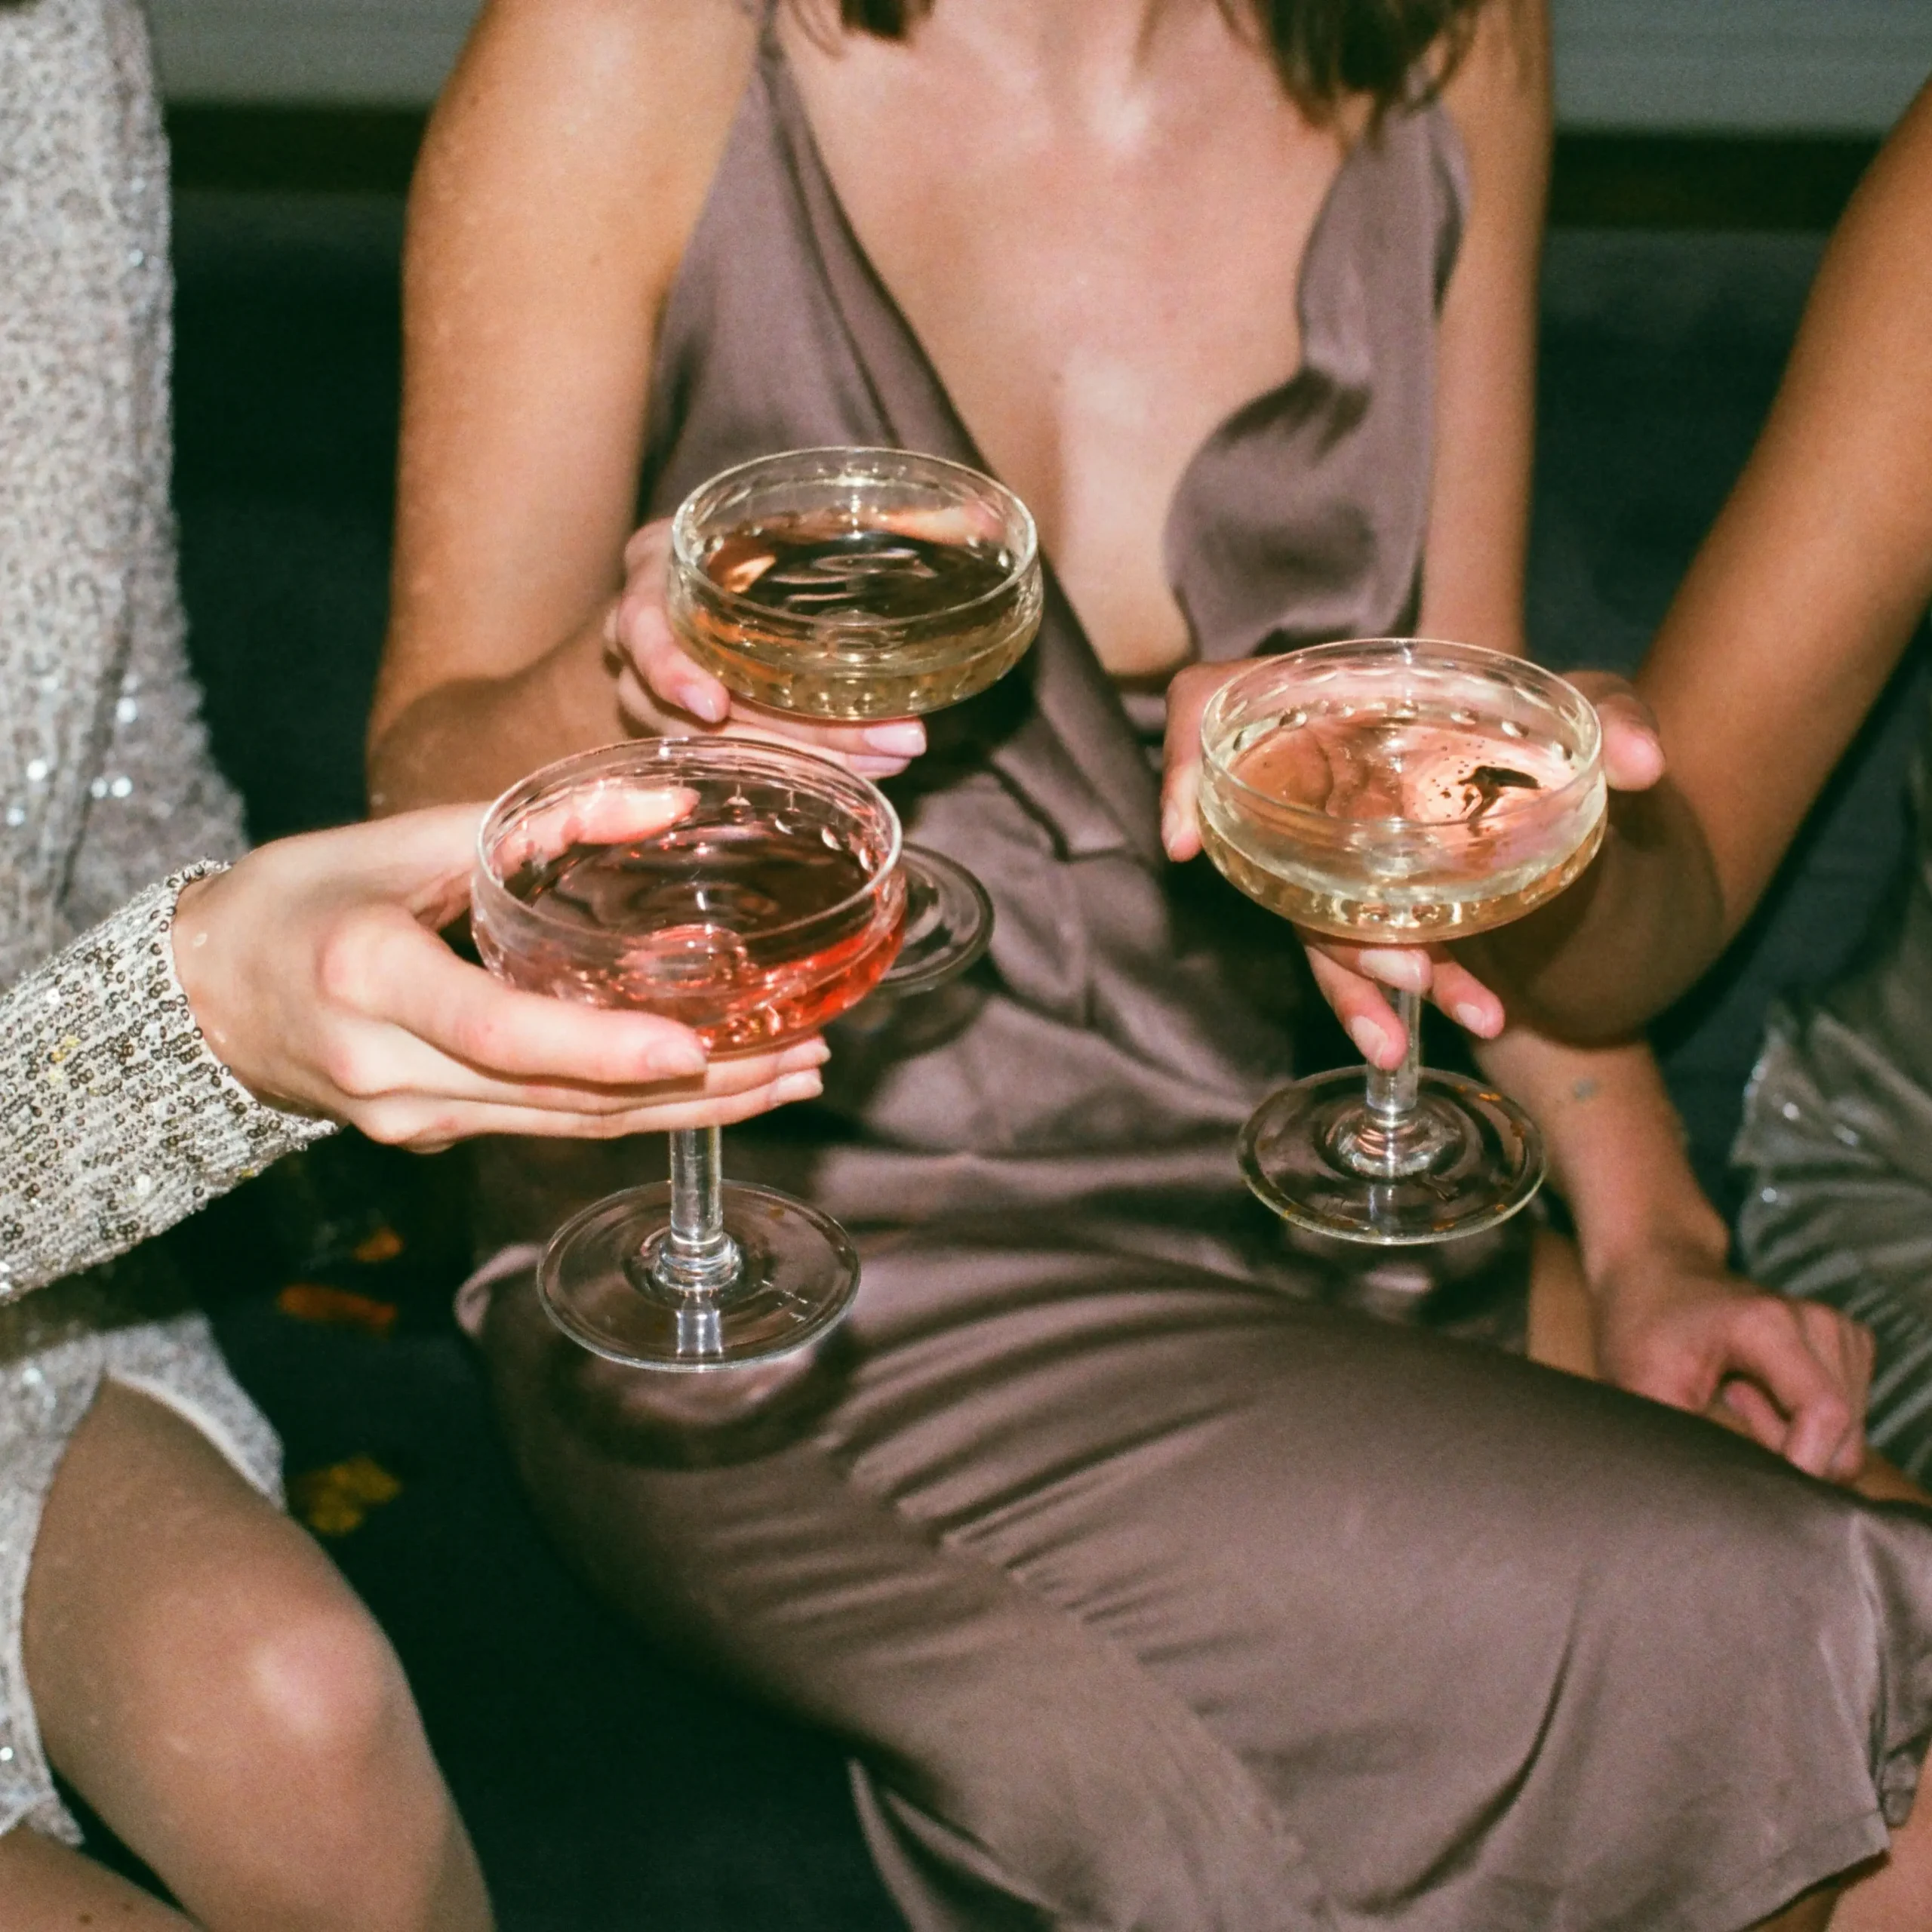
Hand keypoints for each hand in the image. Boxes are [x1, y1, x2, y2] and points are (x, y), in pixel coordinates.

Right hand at [171, 805, 826, 1150]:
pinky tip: (713, 1089)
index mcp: (367, 977)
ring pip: (569, 1128)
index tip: (694, 1046)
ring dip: (688, 1112)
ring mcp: (410, 1119)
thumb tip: (668, 805)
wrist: (201, 998)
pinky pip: (548, 1127)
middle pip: (559, 1100)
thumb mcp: (399, 839)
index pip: (497, 1030)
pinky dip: (635, 1110)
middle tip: (803, 1057)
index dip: (598, 1048)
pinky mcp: (432, 1136)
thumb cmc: (297, 898)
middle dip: (695, 1089)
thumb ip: (531, 824)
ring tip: (789, 1076)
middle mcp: (389, 1070)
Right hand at [606, 518, 925, 777]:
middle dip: (797, 732)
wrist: (718, 573)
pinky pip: (744, 763)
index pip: (640, 629)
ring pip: (725, 748)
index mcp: (655, 576)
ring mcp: (663, 698)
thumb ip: (887, 521)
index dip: (671, 670)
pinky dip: (807, 766)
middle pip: (700, 708)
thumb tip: (986, 512)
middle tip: (888, 741)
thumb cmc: (755, 538)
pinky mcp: (698, 732)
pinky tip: (867, 771)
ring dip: (812, 758)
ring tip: (891, 757)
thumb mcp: (795, 514)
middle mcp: (645, 644)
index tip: (715, 704)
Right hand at [1161, 661, 1667, 1067]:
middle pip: (1265, 850)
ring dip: (1363, 983)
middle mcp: (1314, 776)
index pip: (1212, 709)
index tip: (1183, 841)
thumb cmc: (1554, 726)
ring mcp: (1331, 847)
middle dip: (1330, 925)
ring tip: (1429, 1029)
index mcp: (1334, 703)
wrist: (1583, 789)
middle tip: (1409, 972)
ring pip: (1310, 922)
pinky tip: (1444, 1030)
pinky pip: (1352, 955)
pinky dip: (1388, 998)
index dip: (1184, 767)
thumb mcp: (1584, 706)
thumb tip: (1648, 764)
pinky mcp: (1363, 902)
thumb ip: (1614, 717)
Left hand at [1592, 1245, 1872, 1482]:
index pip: (1825, 1416)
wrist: (1653, 1270)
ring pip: (1847, 1436)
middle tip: (1726, 1409)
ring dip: (1794, 1438)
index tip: (1751, 1480)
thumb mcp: (1639, 1388)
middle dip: (1788, 1454)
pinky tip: (1759, 1391)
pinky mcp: (1847, 1343)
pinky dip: (1805, 1423)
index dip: (1800, 1466)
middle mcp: (1818, 1322)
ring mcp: (1839, 1330)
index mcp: (1769, 1325)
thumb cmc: (1639, 1328)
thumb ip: (1682, 1445)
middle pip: (1843, 1438)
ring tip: (1735, 1396)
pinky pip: (1847, 1420)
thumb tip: (1713, 1504)